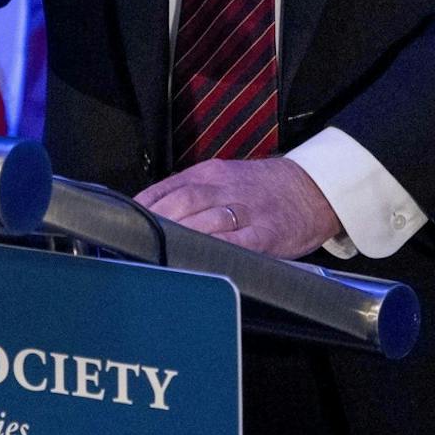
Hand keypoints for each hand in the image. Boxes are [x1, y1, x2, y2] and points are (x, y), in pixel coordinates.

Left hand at [135, 156, 340, 259]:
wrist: (311, 188)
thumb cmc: (261, 189)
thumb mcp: (222, 179)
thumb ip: (189, 193)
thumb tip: (150, 214)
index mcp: (209, 174)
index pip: (165, 188)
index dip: (142, 207)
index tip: (122, 225)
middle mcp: (223, 188)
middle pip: (181, 203)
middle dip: (156, 223)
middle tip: (134, 243)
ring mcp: (245, 211)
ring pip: (205, 220)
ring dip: (178, 238)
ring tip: (157, 254)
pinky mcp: (266, 234)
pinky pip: (237, 243)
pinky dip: (216, 251)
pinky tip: (199, 260)